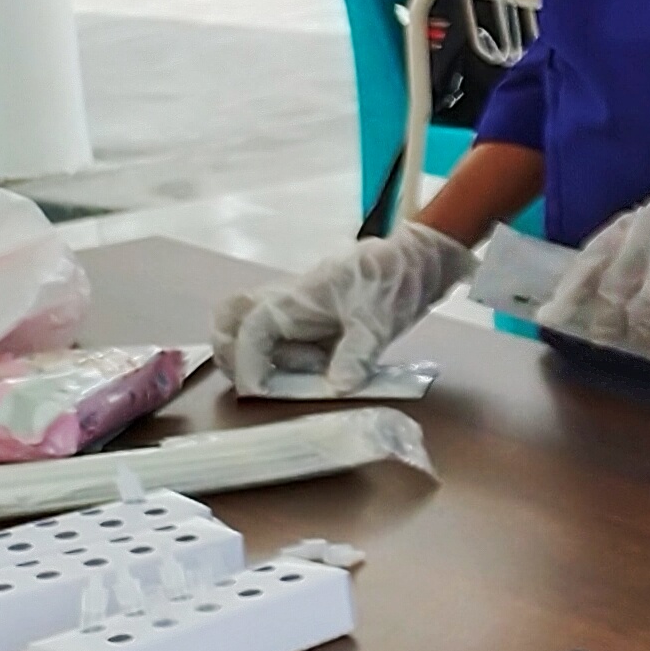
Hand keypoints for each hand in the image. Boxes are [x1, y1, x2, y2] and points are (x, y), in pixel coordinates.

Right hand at [211, 220, 476, 394]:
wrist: (420, 259)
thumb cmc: (396, 279)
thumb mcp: (380, 319)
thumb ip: (357, 353)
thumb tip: (337, 387)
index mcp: (296, 298)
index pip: (250, 330)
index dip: (248, 363)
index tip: (260, 391)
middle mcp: (286, 301)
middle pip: (230, 321)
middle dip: (234, 355)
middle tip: (265, 384)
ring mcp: (295, 308)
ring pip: (248, 328)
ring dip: (258, 358)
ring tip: (301, 374)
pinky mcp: (309, 318)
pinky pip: (278, 336)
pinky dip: (283, 357)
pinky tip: (317, 369)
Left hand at [532, 188, 649, 373]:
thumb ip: (648, 243)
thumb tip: (605, 286)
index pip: (598, 253)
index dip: (573, 288)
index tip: (554, 312)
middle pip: (615, 288)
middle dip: (602, 319)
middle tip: (597, 336)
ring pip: (642, 312)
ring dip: (636, 335)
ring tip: (636, 345)